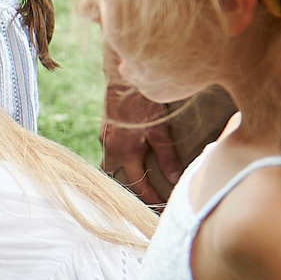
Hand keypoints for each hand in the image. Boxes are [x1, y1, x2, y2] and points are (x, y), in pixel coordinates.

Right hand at [99, 79, 185, 207]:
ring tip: (140, 170)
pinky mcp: (106, 127)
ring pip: (110, 161)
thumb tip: (175, 179)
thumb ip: (167, 157)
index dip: (149, 195)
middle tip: (144, 190)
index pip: (136, 183)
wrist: (125, 77)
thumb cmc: (144, 102)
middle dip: (127, 184)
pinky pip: (110, 147)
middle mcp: (110, 147)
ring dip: (123, 168)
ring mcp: (105, 136)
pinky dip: (121, 154)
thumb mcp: (160, 132)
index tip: (160, 203)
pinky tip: (134, 148)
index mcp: (123, 152)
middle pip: (113, 175)